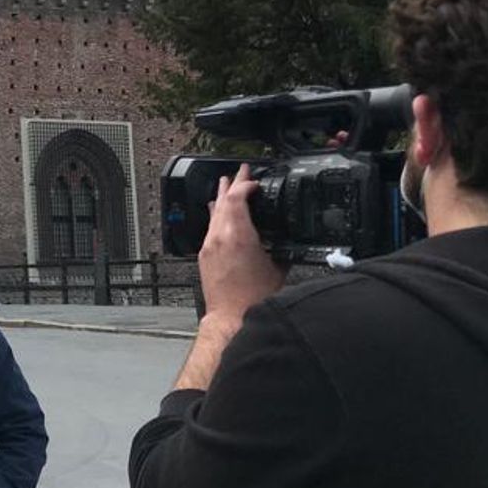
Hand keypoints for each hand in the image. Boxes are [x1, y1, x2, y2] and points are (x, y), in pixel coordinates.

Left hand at [198, 164, 286, 325]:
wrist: (231, 317)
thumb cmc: (254, 299)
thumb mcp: (277, 267)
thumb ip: (279, 248)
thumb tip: (283, 240)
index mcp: (239, 235)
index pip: (238, 198)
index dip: (247, 185)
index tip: (255, 181)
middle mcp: (220, 236)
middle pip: (224, 200)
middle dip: (233, 183)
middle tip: (241, 170)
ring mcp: (210, 245)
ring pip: (215, 212)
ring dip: (222, 196)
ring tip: (226, 182)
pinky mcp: (205, 255)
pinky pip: (209, 226)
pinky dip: (216, 213)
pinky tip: (216, 209)